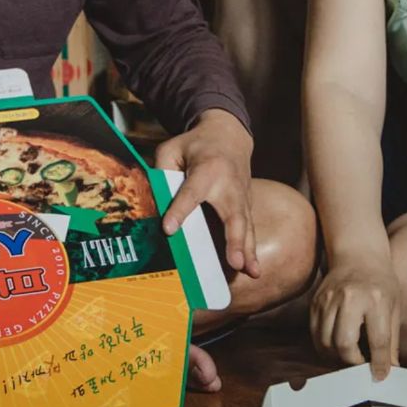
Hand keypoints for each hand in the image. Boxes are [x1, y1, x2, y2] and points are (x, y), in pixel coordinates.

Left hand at [155, 109, 258, 276]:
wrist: (229, 135)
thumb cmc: (195, 144)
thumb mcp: (172, 148)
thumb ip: (162, 171)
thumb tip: (153, 203)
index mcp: (206, 168)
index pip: (191, 192)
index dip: (179, 211)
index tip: (168, 229)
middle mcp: (228, 184)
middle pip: (232, 214)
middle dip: (233, 239)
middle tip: (234, 262)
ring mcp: (241, 195)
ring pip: (245, 225)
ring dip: (247, 250)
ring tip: (250, 271)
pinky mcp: (246, 204)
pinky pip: (248, 228)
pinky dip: (250, 249)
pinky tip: (253, 269)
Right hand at [311, 259, 399, 379]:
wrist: (358, 255)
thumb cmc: (380, 282)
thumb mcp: (394, 307)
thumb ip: (391, 340)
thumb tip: (388, 369)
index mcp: (376, 299)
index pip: (378, 340)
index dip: (379, 363)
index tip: (379, 375)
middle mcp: (350, 298)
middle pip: (344, 343)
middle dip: (353, 362)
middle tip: (361, 365)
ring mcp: (329, 299)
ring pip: (326, 341)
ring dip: (336, 357)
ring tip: (348, 356)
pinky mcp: (316, 302)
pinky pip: (315, 333)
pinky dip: (324, 346)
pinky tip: (335, 346)